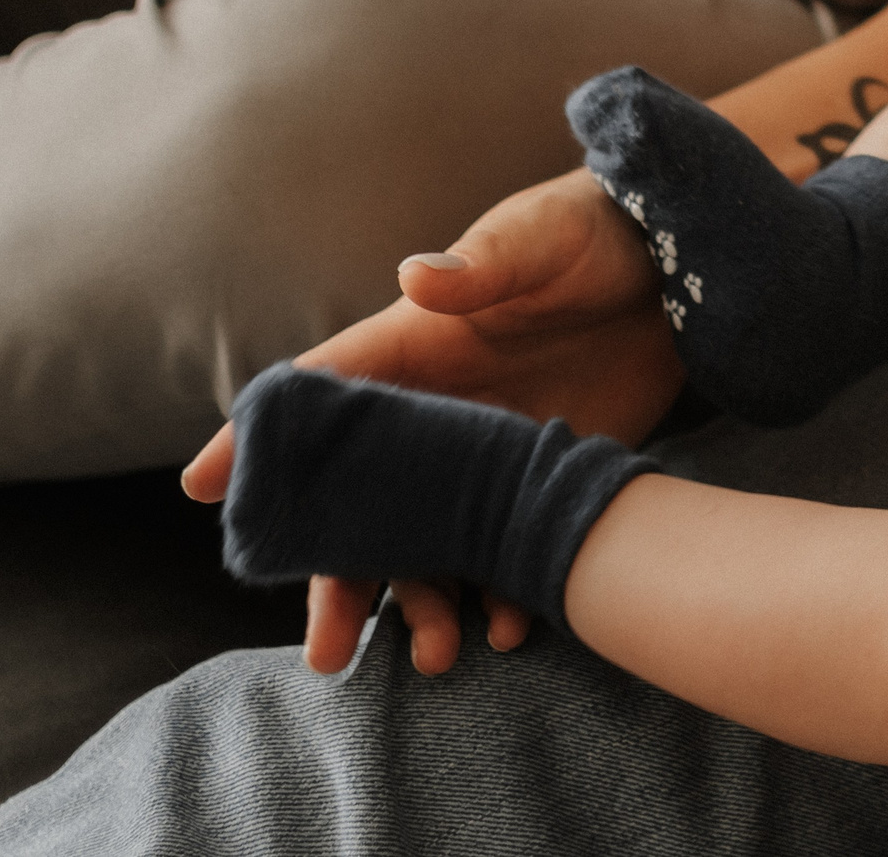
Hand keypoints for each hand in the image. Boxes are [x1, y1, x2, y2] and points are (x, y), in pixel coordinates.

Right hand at [180, 168, 680, 675]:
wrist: (683, 272)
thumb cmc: (589, 233)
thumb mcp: (537, 240)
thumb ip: (481, 265)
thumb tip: (418, 276)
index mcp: (410, 344)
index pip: (320, 393)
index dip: (258, 438)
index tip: (204, 488)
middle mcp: (436, 410)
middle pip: (365, 502)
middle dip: (341, 575)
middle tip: (328, 652)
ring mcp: (487, 452)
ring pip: (430, 539)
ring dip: (425, 600)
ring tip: (438, 655)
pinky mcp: (542, 474)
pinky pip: (506, 544)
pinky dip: (505, 588)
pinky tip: (512, 625)